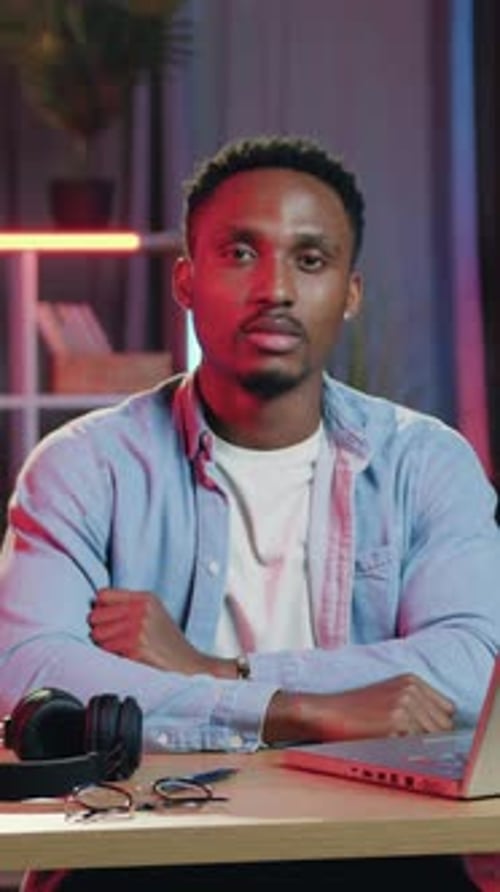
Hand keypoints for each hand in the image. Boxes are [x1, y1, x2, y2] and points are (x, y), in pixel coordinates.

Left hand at [88, 588, 234, 676]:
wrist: (188, 661)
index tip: (105, 617)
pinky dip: (111, 654)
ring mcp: (139, 628)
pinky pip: (107, 649)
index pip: (103, 595)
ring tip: (118, 645)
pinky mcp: (136, 647)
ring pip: (99, 634)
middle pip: (97, 615)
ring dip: (104, 642)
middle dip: (99, 627)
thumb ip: (128, 605)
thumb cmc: (167, 639)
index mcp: (145, 598)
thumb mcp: (153, 612)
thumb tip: (96, 604)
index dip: (100, 608)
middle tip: (110, 634)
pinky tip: (124, 654)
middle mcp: (141, 610)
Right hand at [262, 674, 454, 744]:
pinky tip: (387, 746)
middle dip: (431, 739)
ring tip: (395, 745)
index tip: (428, 737)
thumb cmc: (354, 710)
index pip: (448, 710)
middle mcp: (411, 689)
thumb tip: (443, 729)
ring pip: (433, 738)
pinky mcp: (396, 722)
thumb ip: (417, 706)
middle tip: (408, 745)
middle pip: (444, 725)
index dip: (437, 727)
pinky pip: (416, 747)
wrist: (326, 712)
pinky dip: (407, 752)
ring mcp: (405, 705)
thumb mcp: (389, 696)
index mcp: (412, 680)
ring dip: (420, 748)